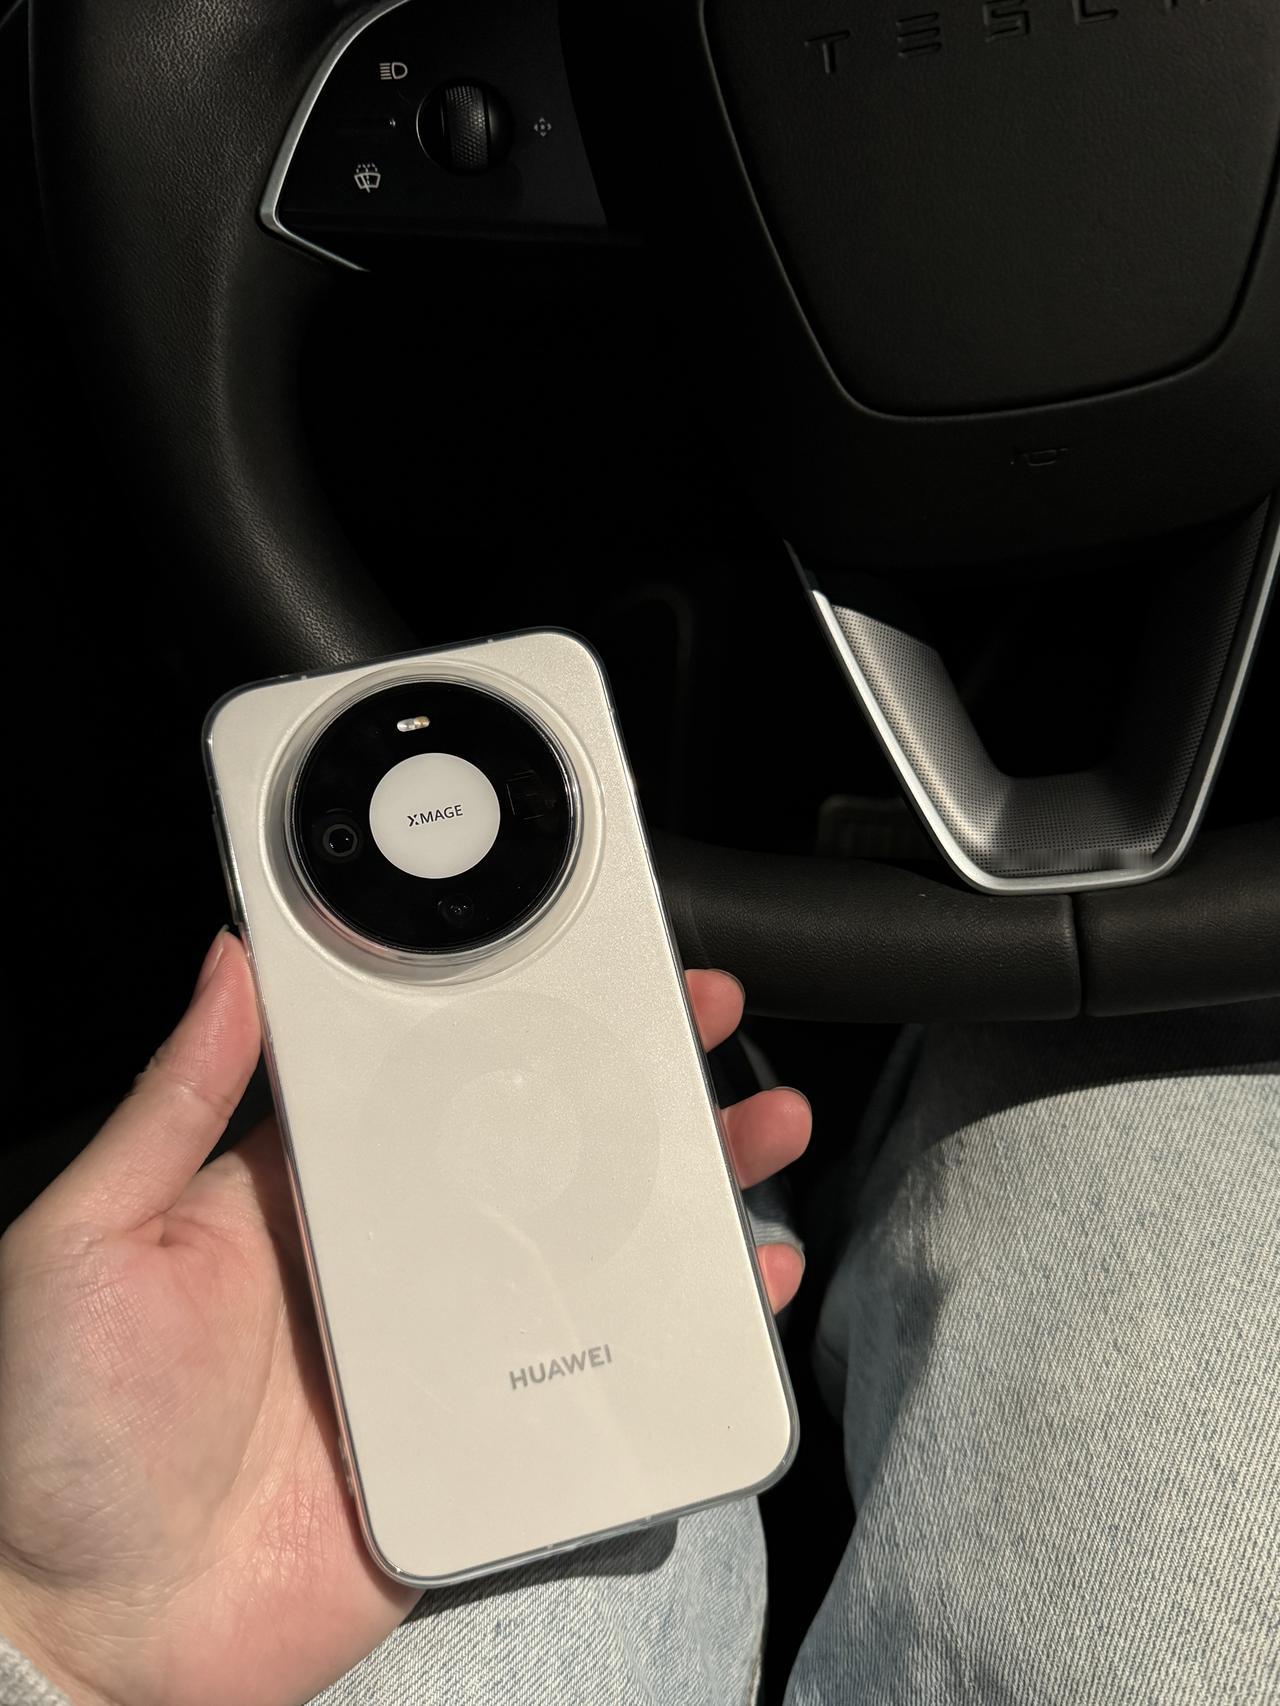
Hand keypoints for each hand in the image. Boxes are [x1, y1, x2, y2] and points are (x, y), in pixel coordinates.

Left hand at [0, 933, 809, 1705]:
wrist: (81, 1627)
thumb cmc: (55, 1427)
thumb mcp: (93, 1235)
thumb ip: (172, 1101)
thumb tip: (230, 962)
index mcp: (317, 1194)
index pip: (440, 1079)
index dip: (520, 1016)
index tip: (586, 964)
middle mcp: (395, 1262)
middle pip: (541, 1155)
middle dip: (632, 1085)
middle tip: (701, 1022)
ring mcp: (445, 1354)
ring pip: (590, 1257)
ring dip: (680, 1196)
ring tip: (754, 1132)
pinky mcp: (476, 1448)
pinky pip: (594, 1387)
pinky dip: (676, 1346)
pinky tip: (736, 1298)